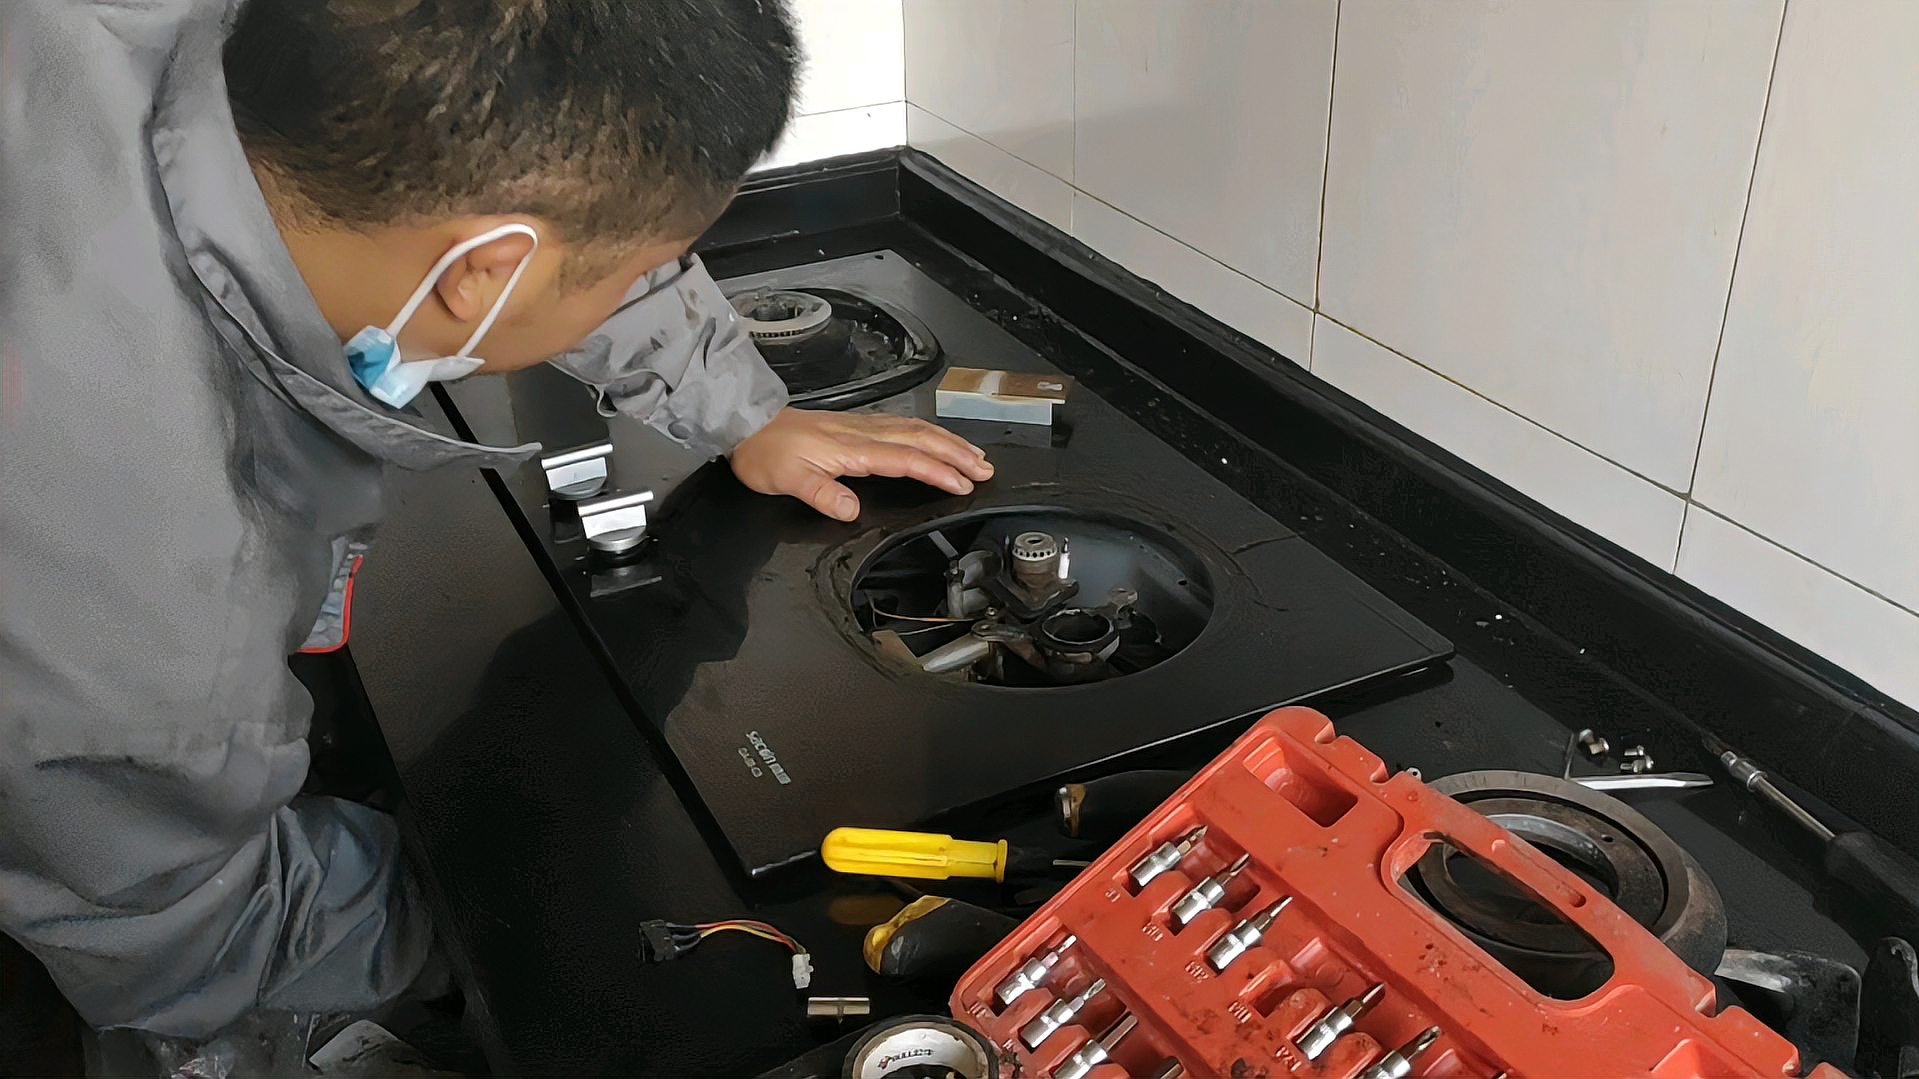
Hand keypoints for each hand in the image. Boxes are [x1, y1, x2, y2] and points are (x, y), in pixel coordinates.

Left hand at [729, 408, 993, 520]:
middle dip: (956, 453)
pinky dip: (927, 434)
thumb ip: (822, 494)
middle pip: (920, 439)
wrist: (744, 424)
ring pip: (914, 430)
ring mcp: (859, 428)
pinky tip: (936, 439)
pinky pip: (902, 426)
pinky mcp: (854, 427)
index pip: (905, 459)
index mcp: (850, 448)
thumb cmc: (764, 453)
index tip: (964, 483)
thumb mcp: (786, 480)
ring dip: (947, 442)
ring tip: (974, 455)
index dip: (937, 471)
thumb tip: (852, 510)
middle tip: (986, 469)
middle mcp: (861, 433)